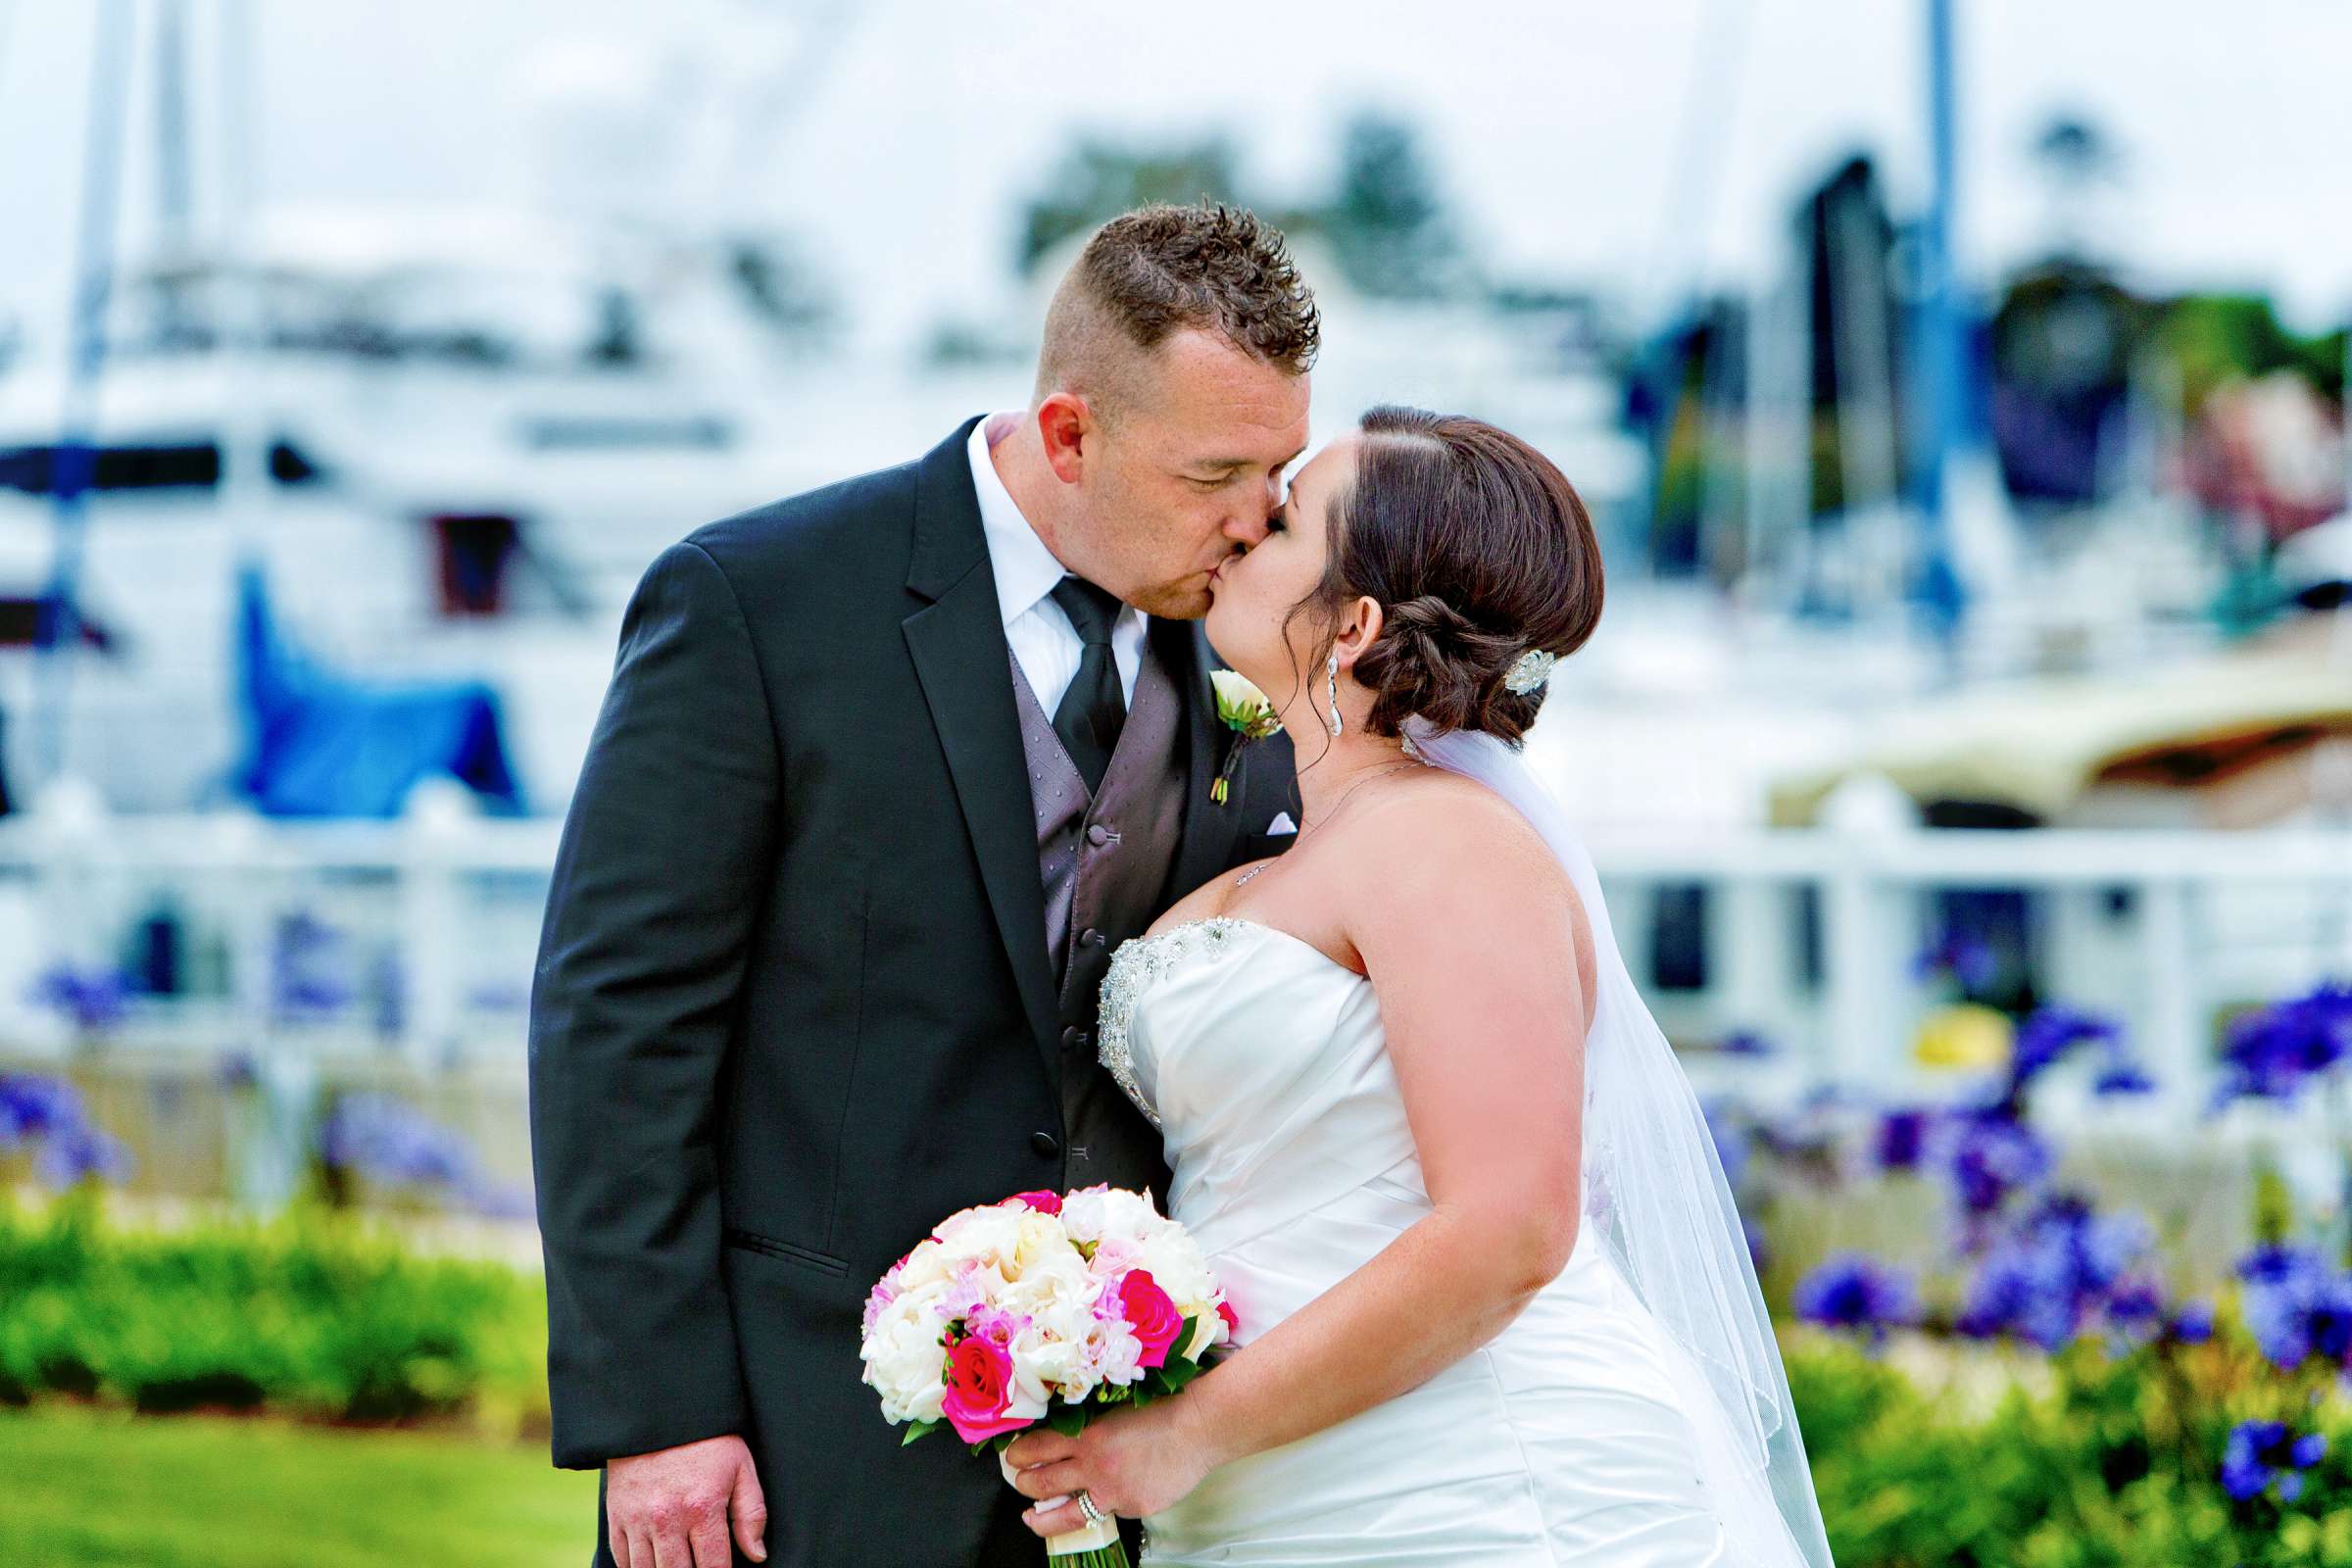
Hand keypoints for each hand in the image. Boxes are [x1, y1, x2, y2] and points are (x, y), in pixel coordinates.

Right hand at [605, 1433, 767, 1566]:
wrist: (658, 1412)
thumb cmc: (707, 1440)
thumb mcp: (740, 1467)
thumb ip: (751, 1513)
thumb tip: (756, 1555)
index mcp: (702, 1507)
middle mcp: (667, 1518)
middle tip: (699, 1566)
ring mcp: (637, 1518)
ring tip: (679, 1565)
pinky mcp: (617, 1515)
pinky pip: (622, 1559)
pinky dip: (637, 1567)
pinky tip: (654, 1562)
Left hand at [1002, 1399, 1219, 1538]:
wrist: (1199, 1428)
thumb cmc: (1162, 1410)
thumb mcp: (1114, 1411)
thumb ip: (1088, 1427)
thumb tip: (1063, 1439)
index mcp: (1087, 1434)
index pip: (1038, 1447)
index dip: (1019, 1454)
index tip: (1013, 1457)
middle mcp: (1094, 1466)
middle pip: (1042, 1483)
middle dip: (1024, 1484)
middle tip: (1019, 1482)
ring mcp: (1112, 1492)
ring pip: (1063, 1514)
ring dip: (1041, 1517)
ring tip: (1031, 1517)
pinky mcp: (1132, 1508)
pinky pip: (1107, 1513)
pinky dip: (1100, 1508)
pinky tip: (1100, 1501)